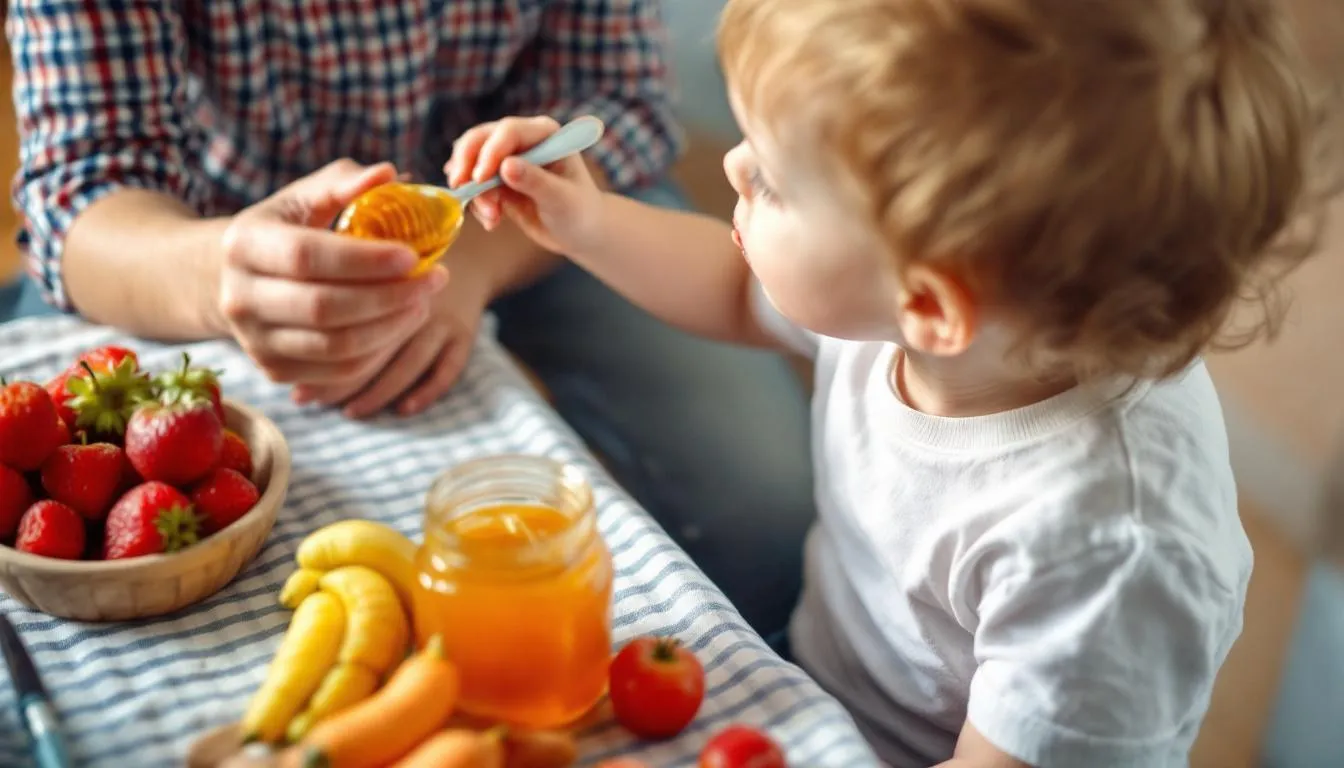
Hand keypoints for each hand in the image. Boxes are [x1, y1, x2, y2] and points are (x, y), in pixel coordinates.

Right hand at [216, 160, 448, 385]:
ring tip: (423, 302)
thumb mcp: (306, 198)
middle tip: (434, 279)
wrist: (239, 278)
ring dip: (392, 328)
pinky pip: (339, 373)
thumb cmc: (288, 229)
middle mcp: (239, 297)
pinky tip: (401, 325)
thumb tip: (388, 175)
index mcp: (244, 244)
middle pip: (323, 308)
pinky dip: (379, 353)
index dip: (364, 260)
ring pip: (336, 347)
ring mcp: (254, 340)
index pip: (306, 257)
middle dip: (389, 296)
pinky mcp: (274, 370)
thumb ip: (344, 183)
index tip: (413, 256)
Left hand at [292, 251, 493, 417]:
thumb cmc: (403, 253)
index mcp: (385, 274)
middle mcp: (413, 296)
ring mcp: (442, 316)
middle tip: (309, 400)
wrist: (468, 251)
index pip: (344, 313)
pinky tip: (403, 409)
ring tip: (350, 411)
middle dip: (339, 379)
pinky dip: (425, 393)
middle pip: (373, 344)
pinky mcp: (464, 332)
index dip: (316, 351)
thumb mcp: (370, 248)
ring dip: (377, 392)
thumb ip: (334, 266)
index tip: (295, 374)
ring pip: (406, 363)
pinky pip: (446, 370)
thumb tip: (287, 318)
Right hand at [444, 115, 604, 255]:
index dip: (490, 151)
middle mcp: (522, 140)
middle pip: (481, 139)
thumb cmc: (580, 212)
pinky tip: (492, 222)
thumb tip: (506, 166)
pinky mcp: (497, 181)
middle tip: (461, 190)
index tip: (479, 178)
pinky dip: (477, 204)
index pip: (508, 131)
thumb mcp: (561, 199)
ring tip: (492, 218)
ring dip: (475, 192)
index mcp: (544, 133)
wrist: (580, 233)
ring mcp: (506, 159)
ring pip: (472, 164)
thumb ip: (535, 182)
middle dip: (468, 165)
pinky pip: (475, 187)